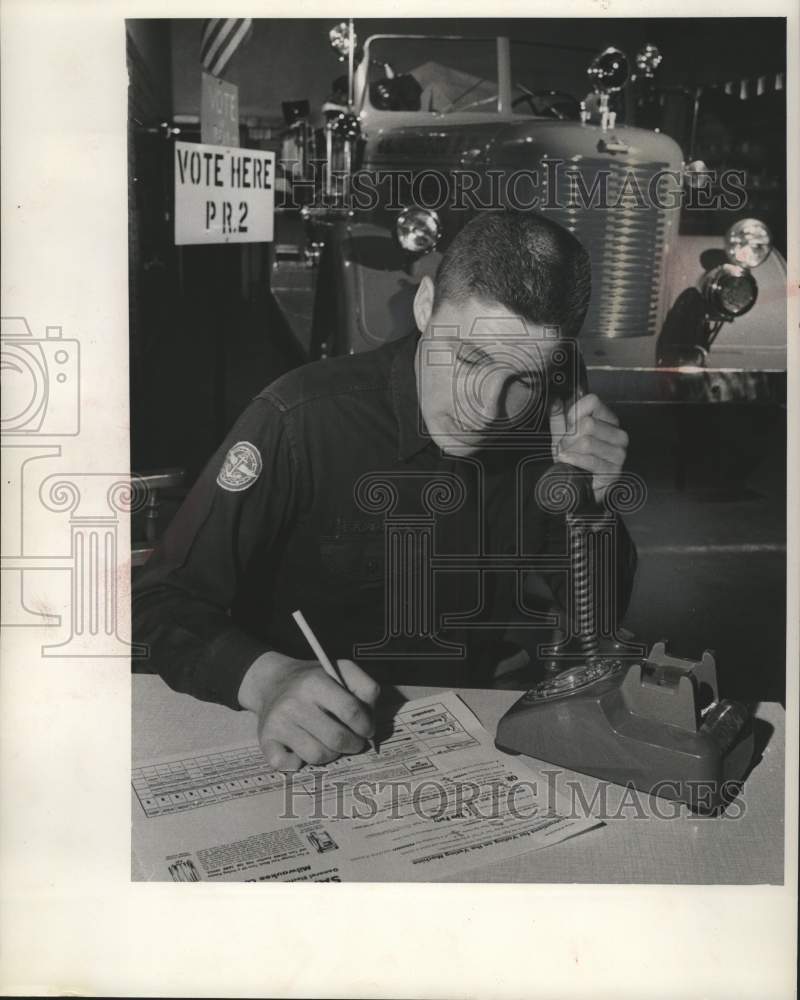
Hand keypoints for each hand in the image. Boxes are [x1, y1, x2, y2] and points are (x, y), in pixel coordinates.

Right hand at [238, 651, 378, 770]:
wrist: (273, 681)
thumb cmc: (314, 680)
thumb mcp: (341, 670)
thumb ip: (365, 688)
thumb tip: (370, 721)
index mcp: (315, 682)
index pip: (351, 711)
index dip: (366, 726)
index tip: (367, 730)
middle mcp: (293, 702)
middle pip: (337, 738)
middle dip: (353, 745)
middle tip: (353, 741)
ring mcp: (278, 723)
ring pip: (317, 756)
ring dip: (330, 754)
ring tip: (329, 742)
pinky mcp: (265, 740)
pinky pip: (288, 766)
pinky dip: (298, 763)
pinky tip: (301, 750)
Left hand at [549, 393, 628, 502]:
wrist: (577, 487)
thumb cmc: (573, 461)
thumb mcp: (562, 436)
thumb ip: (559, 418)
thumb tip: (556, 401)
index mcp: (608, 421)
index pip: (593, 401)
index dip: (574, 412)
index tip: (568, 425)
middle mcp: (618, 435)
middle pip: (588, 423)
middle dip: (570, 437)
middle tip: (565, 446)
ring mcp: (619, 453)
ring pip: (587, 442)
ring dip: (571, 451)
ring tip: (568, 456)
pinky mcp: (615, 471)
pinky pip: (590, 460)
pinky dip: (575, 461)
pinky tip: (569, 462)